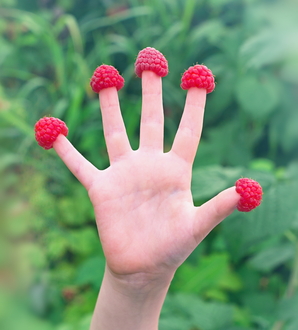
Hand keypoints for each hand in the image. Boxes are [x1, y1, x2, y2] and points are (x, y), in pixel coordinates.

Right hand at [53, 70, 239, 285]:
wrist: (143, 269)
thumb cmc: (173, 247)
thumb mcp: (197, 226)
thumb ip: (219, 207)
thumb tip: (247, 188)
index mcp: (176, 170)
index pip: (187, 130)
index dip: (194, 104)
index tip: (200, 77)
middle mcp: (149, 165)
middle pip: (151, 120)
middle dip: (150, 91)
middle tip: (149, 61)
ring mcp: (124, 174)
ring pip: (115, 132)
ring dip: (109, 106)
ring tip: (104, 77)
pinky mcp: (101, 189)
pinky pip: (79, 165)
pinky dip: (66, 151)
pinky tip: (53, 131)